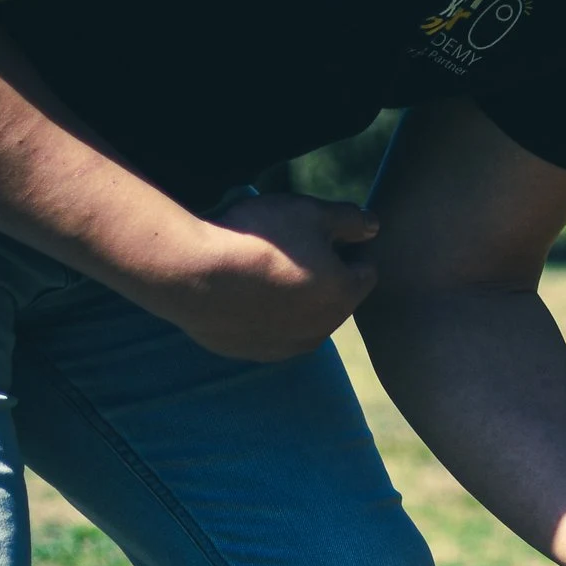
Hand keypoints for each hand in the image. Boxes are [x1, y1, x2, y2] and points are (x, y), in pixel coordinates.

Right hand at [140, 193, 380, 361]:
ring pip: (303, 317)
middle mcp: (323, 329)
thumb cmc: (257, 239)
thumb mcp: (309, 212)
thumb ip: (349, 219)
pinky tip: (242, 290)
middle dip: (322, 274)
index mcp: (344, 295)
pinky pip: (270, 330)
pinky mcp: (256, 353)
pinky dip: (264, 313)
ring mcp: (288, 346)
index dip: (349, 248)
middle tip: (288, 248)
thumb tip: (372, 226)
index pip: (366, 270)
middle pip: (334, 296)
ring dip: (293, 296)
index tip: (322, 232)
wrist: (193, 275)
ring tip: (261, 268)